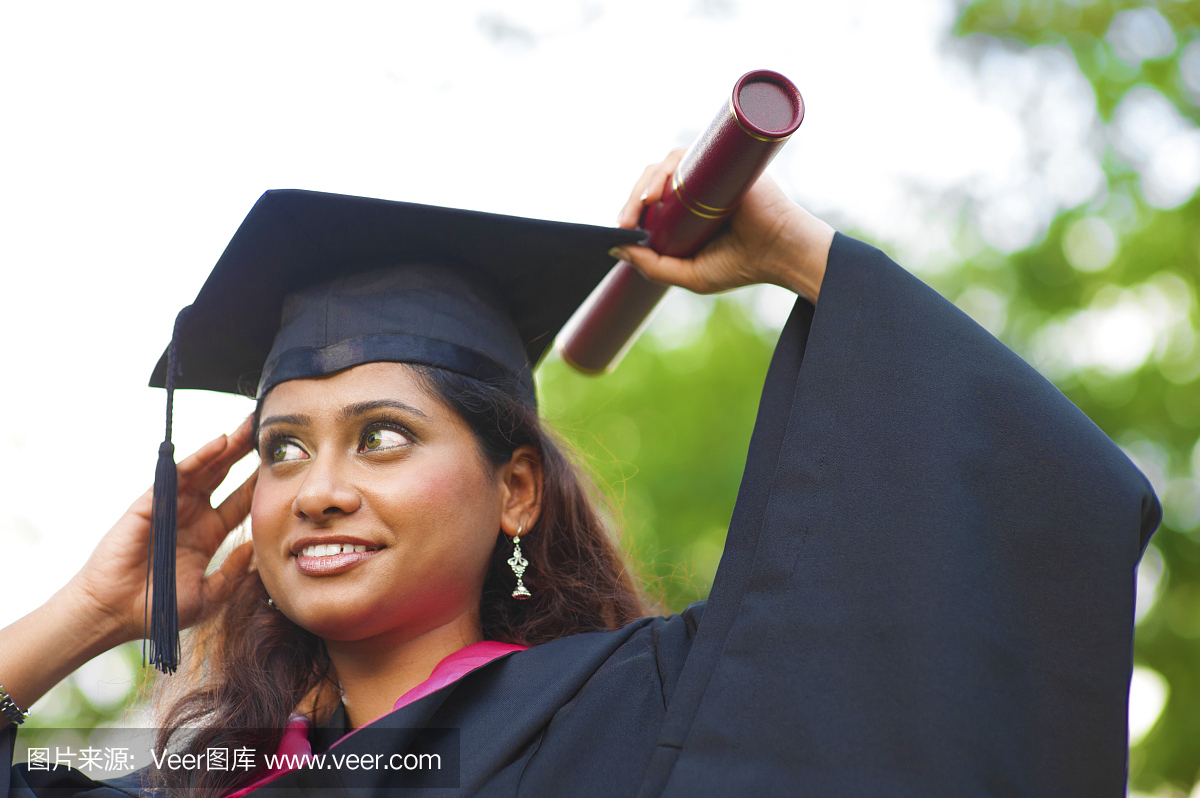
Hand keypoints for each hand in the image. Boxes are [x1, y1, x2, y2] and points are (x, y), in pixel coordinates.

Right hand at [66, 417, 258, 645]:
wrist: (114, 614)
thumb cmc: (158, 608)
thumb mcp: (208, 594)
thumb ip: (233, 574)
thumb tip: (257, 551)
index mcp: (209, 534)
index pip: (241, 501)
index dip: (260, 482)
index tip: (285, 463)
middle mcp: (193, 514)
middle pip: (225, 476)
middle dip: (245, 452)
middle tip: (268, 429)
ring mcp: (172, 506)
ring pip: (205, 469)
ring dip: (227, 447)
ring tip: (250, 426)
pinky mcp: (151, 503)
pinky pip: (178, 475)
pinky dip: (199, 457)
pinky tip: (220, 442)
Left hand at [614, 148, 833, 301]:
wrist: (783, 253)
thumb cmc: (742, 265)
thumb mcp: (690, 275)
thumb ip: (653, 267)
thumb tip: (616, 248)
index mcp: (688, 212)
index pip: (651, 201)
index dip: (632, 210)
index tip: (623, 231)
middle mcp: (697, 189)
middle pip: (654, 181)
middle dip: (633, 199)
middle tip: (627, 222)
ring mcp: (709, 174)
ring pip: (666, 166)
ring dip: (646, 182)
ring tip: (643, 204)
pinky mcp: (721, 164)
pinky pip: (686, 155)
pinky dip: (667, 168)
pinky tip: (658, 190)